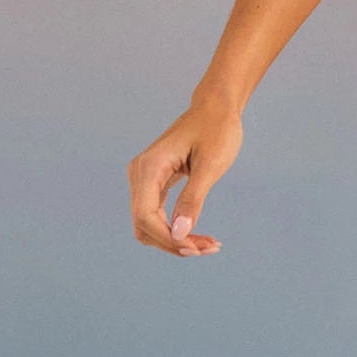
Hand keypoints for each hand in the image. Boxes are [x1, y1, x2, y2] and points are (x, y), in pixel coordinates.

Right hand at [127, 95, 242, 256]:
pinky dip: (175, 229)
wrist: (216, 108)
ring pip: (148, 225)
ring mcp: (143, 179)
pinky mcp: (153, 183)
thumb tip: (180, 234)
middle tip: (210, 247)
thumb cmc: (217, 130)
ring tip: (208, 244)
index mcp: (149, 167)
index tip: (198, 248)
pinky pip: (156, 215)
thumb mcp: (210, 165)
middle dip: (174, 242)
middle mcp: (139, 173)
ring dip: (175, 239)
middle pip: (144, 225)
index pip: (145, 217)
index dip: (169, 238)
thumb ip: (193, 199)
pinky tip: (199, 236)